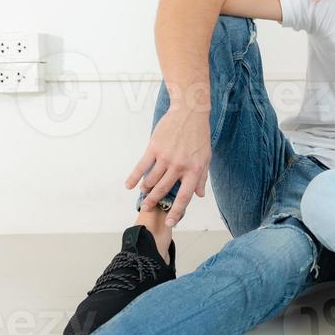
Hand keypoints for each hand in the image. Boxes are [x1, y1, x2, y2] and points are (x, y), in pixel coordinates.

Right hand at [122, 102, 210, 225]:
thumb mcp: (205, 157)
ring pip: (152, 180)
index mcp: (194, 170)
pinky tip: (129, 186)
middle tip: (147, 209)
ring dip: (146, 189)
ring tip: (143, 193)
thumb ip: (201, 177)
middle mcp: (179, 166)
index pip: (184, 196)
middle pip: (163, 190)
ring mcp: (166, 157)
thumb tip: (199, 195)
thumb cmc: (199, 135)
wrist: (189, 112)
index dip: (177, 211)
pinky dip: (134, 177)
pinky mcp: (154, 148)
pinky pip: (142, 166)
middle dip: (154, 202)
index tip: (170, 222)